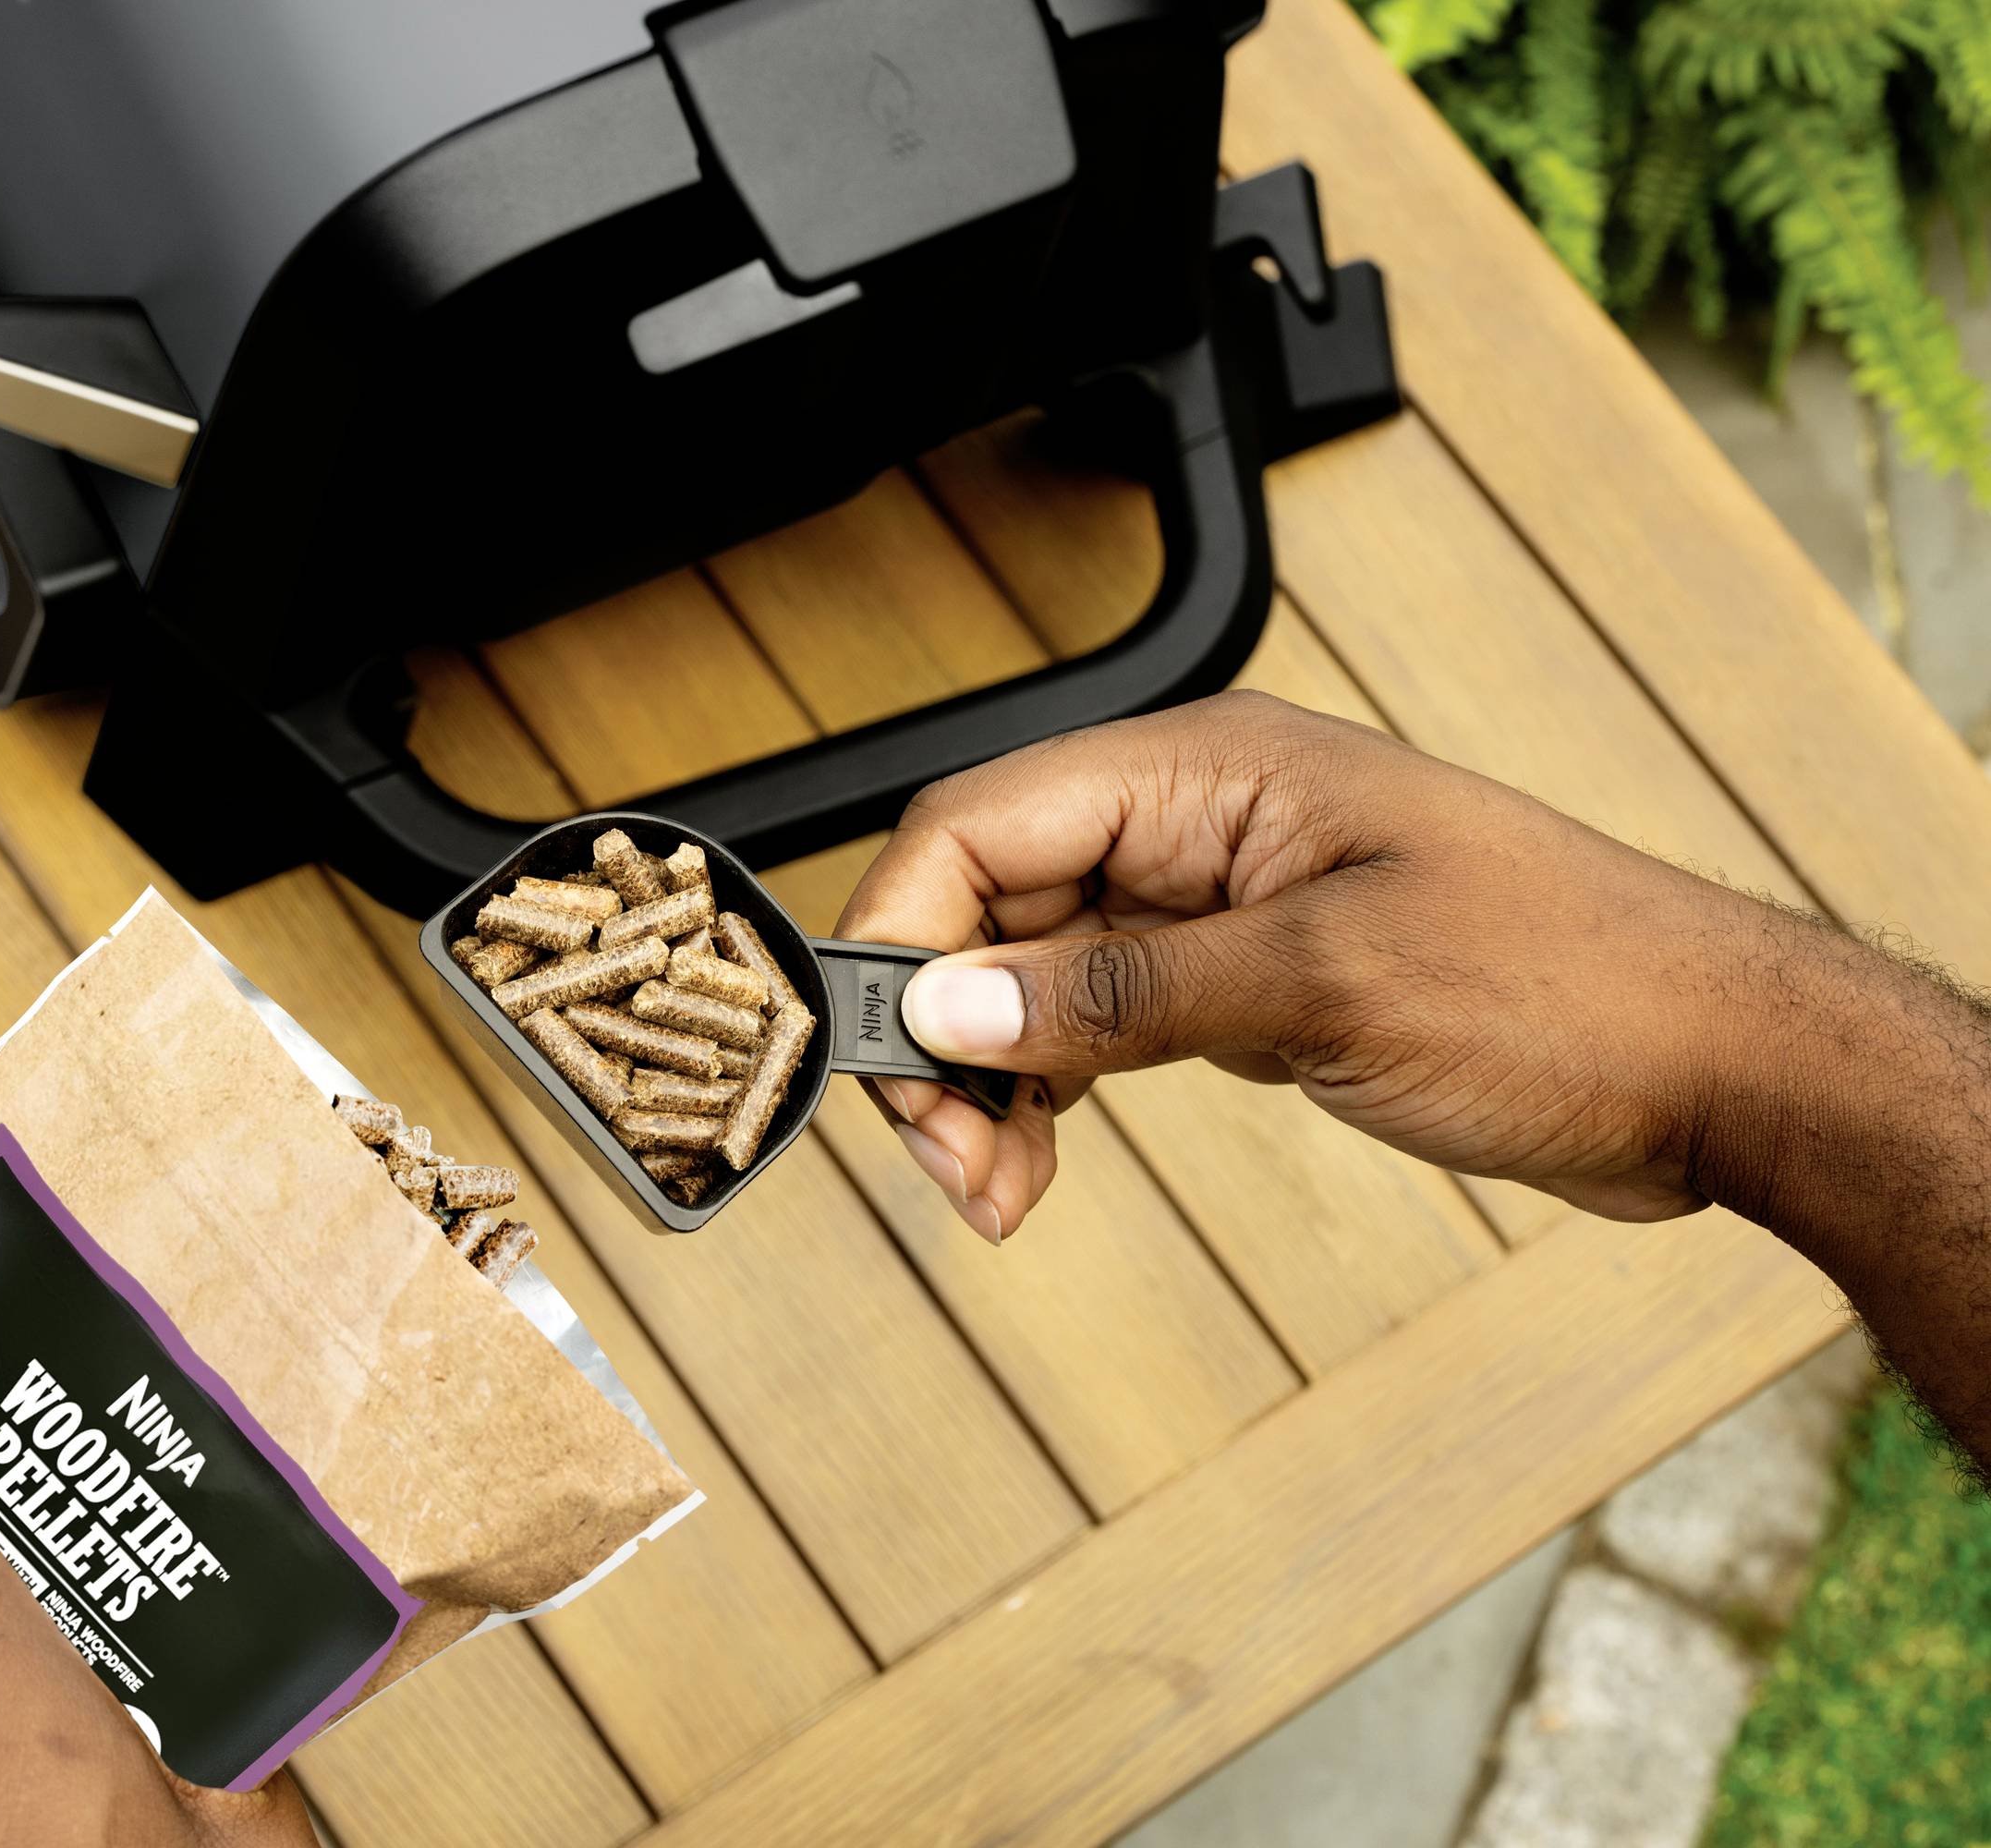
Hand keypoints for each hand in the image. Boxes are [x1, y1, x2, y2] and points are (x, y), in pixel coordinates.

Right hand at [839, 691, 1846, 1240]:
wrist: (1716, 1064)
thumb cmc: (1563, 988)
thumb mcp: (1323, 988)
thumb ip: (1119, 995)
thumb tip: (943, 1009)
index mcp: (1204, 770)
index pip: (978, 823)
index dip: (898, 932)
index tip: (877, 1059)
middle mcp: (1191, 821)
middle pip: (985, 905)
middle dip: (940, 1034)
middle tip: (951, 1166)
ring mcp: (1213, 904)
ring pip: (1028, 976)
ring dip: (986, 1082)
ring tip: (994, 1194)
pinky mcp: (1240, 981)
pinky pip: (1094, 1024)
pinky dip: (1049, 1095)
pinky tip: (1036, 1168)